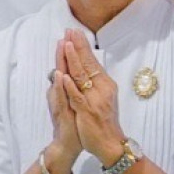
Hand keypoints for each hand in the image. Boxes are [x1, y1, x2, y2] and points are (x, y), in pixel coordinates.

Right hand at [41, 39, 84, 173]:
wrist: (67, 145)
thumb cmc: (73, 123)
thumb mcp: (74, 101)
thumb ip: (71, 87)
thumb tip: (72, 73)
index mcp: (67, 89)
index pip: (68, 66)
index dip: (70, 50)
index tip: (71, 33)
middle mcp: (60, 93)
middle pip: (62, 68)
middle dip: (64, 50)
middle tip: (65, 33)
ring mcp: (59, 102)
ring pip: (59, 79)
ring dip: (60, 62)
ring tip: (61, 46)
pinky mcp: (61, 113)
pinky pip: (60, 97)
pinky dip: (60, 87)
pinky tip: (60, 76)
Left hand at [55, 32, 124, 163]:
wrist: (110, 143)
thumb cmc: (103, 120)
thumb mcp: (100, 97)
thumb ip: (92, 83)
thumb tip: (83, 67)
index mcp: (104, 84)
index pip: (92, 61)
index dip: (83, 46)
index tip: (75, 32)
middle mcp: (101, 88)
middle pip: (88, 63)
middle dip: (78, 46)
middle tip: (70, 30)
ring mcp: (93, 99)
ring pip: (82, 76)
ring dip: (73, 59)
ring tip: (66, 44)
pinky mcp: (86, 111)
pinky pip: (77, 96)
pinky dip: (70, 85)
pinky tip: (63, 75)